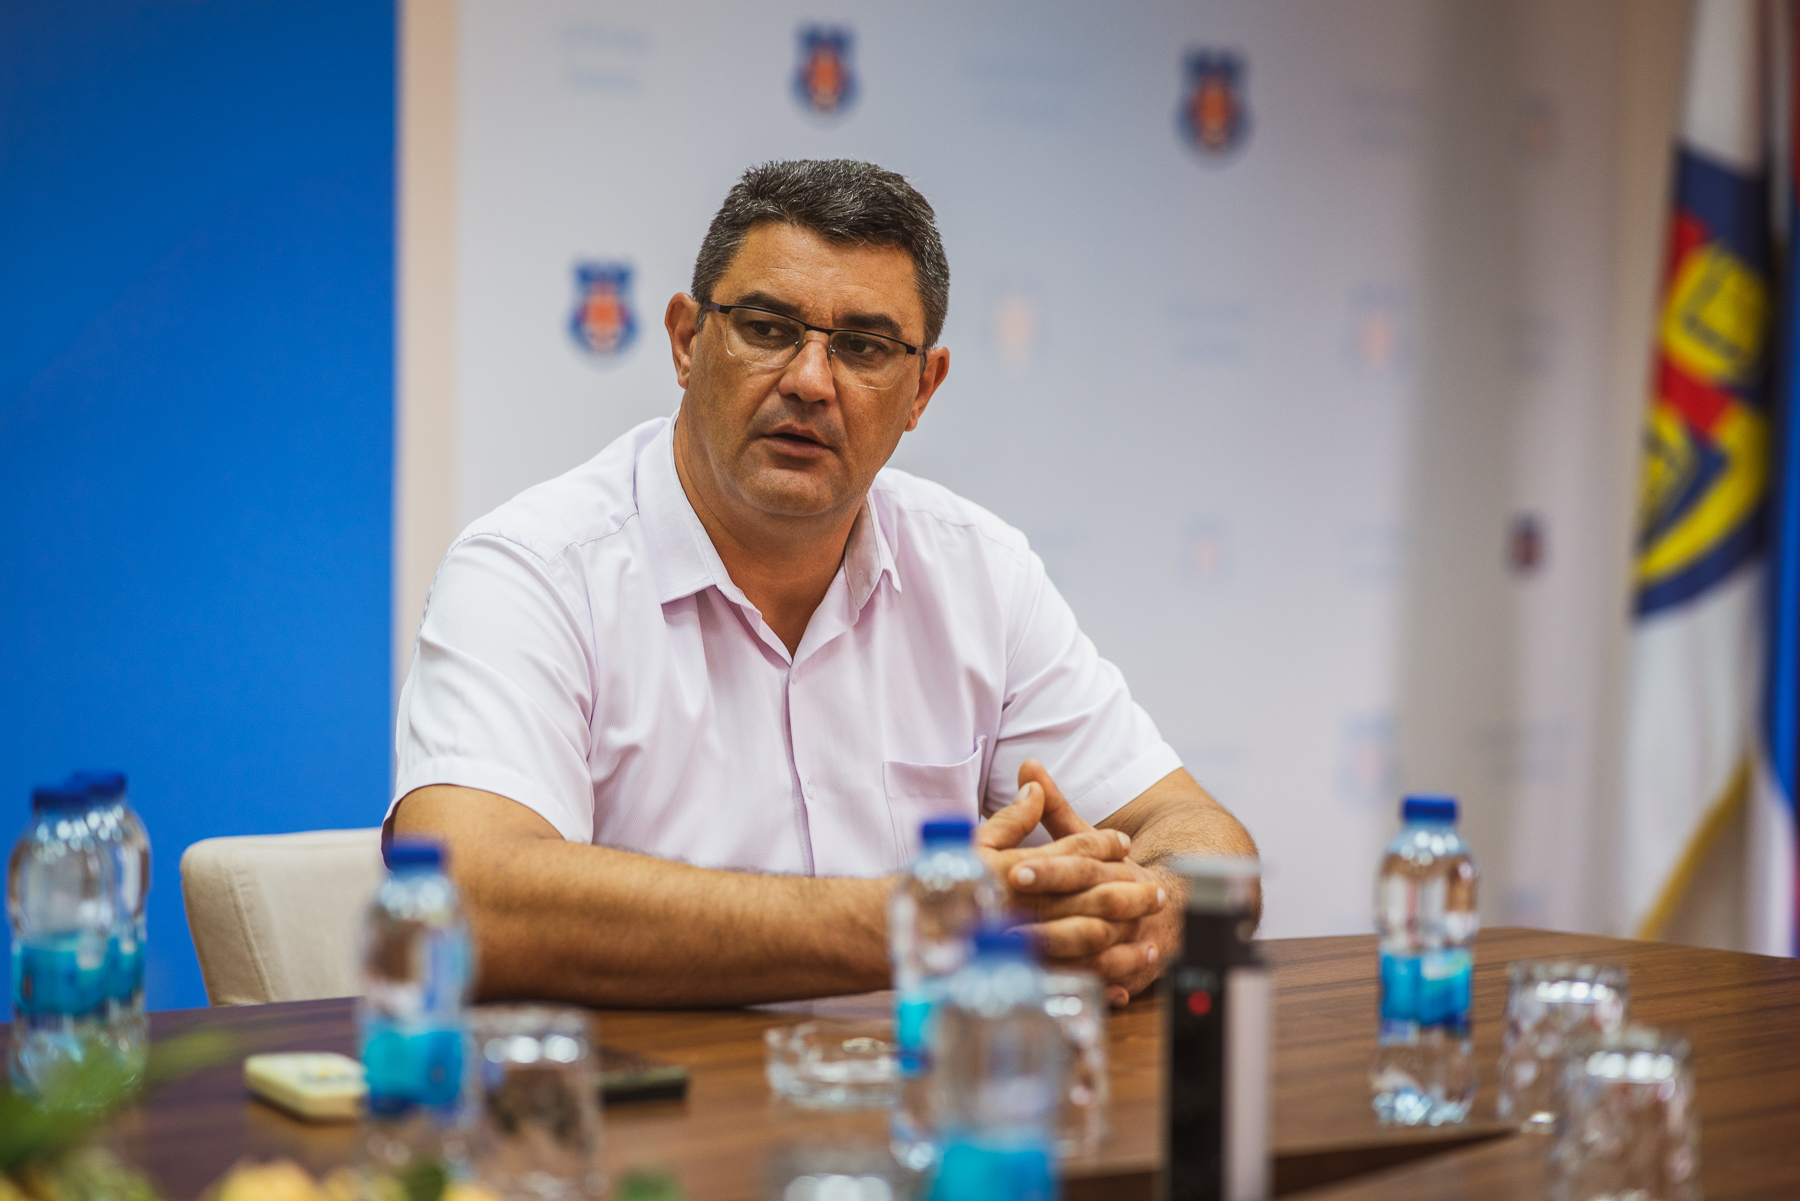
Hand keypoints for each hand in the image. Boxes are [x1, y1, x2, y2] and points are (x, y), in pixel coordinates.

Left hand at [975, 760, 1167, 1005]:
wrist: (1179, 904)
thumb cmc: (1115, 871)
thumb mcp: (1087, 838)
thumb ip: (1055, 806)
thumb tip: (1027, 765)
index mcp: (1113, 866)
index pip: (1081, 865)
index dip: (1050, 869)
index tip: (1016, 872)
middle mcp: (1127, 901)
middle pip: (1093, 907)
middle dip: (1052, 916)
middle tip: (1007, 922)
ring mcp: (1135, 938)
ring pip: (1102, 949)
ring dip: (1065, 955)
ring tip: (1022, 958)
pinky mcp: (1137, 971)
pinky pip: (1116, 982)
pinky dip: (1093, 986)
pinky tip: (1060, 987)